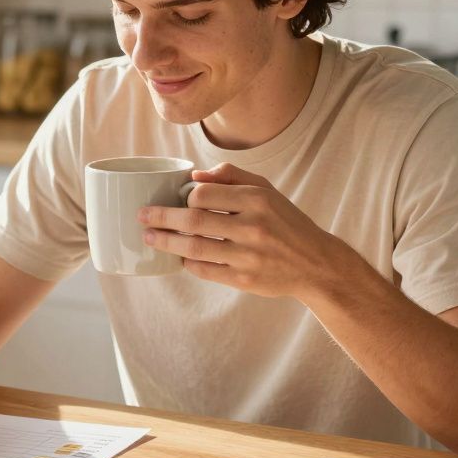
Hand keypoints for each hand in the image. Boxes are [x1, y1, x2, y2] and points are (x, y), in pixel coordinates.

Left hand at [138, 163, 356, 301]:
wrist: (316, 264)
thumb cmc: (286, 222)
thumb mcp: (267, 191)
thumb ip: (231, 177)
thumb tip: (194, 176)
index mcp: (256, 199)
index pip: (204, 194)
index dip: (183, 196)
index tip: (172, 198)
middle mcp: (252, 227)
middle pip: (193, 221)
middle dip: (161, 218)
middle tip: (142, 216)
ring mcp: (248, 256)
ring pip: (194, 248)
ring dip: (166, 243)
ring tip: (149, 238)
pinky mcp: (244, 281)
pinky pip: (205, 271)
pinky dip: (188, 263)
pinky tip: (179, 257)